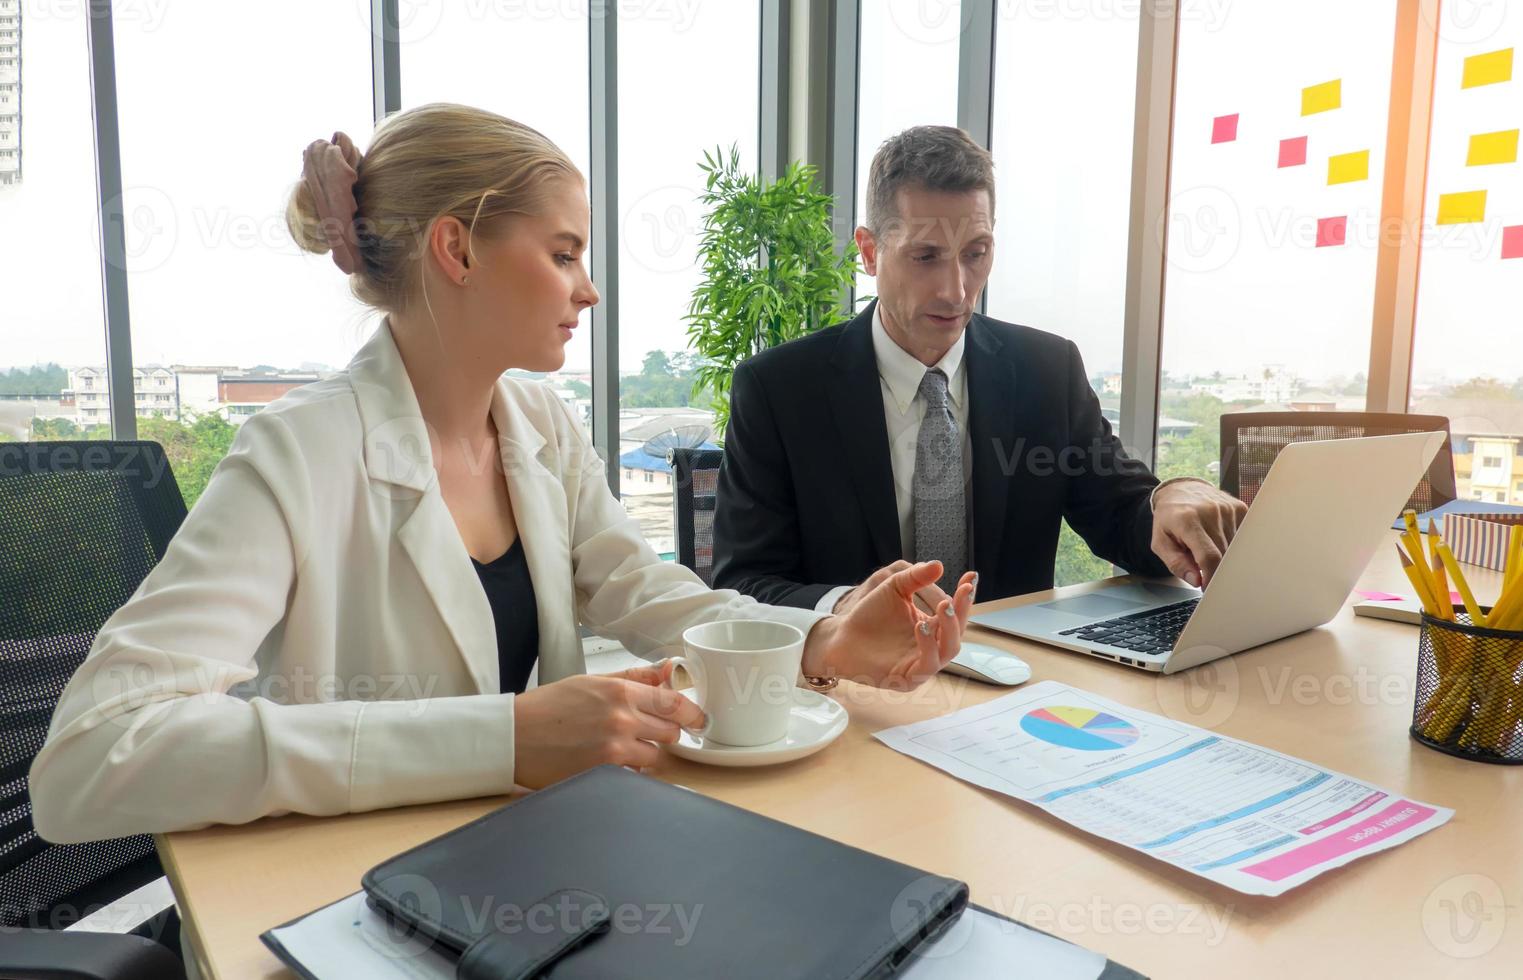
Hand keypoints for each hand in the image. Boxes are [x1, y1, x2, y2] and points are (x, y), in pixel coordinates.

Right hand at [511, 661, 704, 788]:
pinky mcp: (603, 774)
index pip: (673, 702)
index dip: (691, 712)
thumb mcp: (590, 682)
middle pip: (670, 732)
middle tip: (645, 731)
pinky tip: (606, 760)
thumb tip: (667, 671)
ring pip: (654, 757)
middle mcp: (620, 720)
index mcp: (619, 692)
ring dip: (644, 753)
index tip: (698, 719)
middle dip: (663, 733)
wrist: (512, 736)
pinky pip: (634, 775)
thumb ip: (633, 678)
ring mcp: (613, 750)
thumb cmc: (548, 708)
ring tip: (618, 746)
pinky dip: (627, 770)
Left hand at [805, 561, 976, 689]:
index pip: (956, 612)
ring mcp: (922, 664)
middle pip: (958, 631)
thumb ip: (915, 577)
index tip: (971, 576)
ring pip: (949, 650)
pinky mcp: (909, 679)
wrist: (843, 635)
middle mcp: (933, 647)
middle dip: (962, 611)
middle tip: (961, 592)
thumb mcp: (894, 588)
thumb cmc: (870, 614)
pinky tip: (922, 625)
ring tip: (944, 606)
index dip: (965, 596)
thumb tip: (938, 565)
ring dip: (950, 628)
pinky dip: (928, 646)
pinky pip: (927, 665)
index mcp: (933, 627)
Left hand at [1150, 479, 1248, 587]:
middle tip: (1205, 571)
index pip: (1209, 557)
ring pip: (1234, 548)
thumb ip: (1176, 563)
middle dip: (1216, 569)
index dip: (1211, 578)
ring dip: (1223, 556)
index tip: (1209, 588)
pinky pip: (1241, 537)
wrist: (1179, 490)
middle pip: (1224, 555)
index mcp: (1188, 520)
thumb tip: (1196, 580)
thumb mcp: (1160, 542)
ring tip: (1207, 548)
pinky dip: (1232, 545)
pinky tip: (1219, 539)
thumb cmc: (1169, 518)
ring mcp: (1227, 509)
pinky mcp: (1239, 508)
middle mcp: (1210, 512)